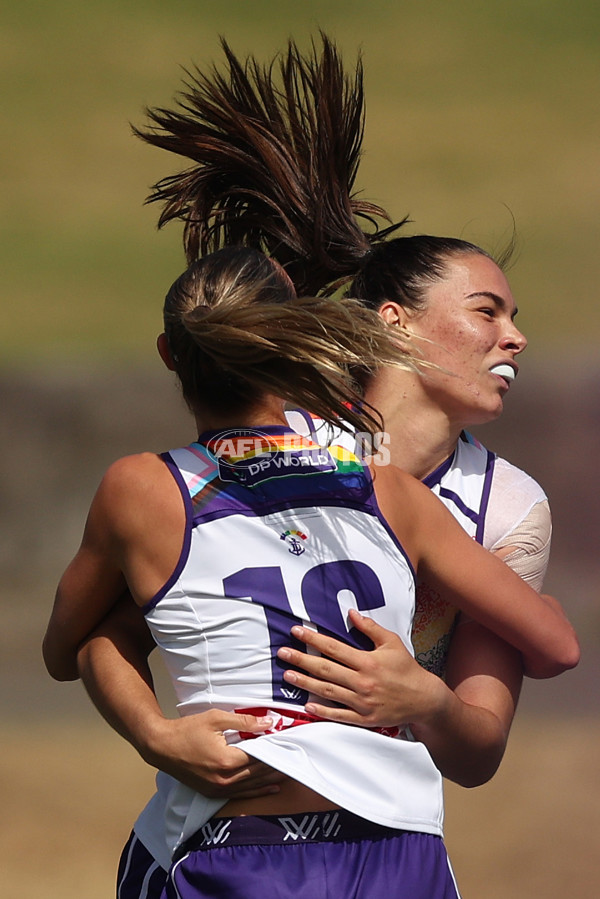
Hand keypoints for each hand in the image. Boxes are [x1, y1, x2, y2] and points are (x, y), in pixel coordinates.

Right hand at [144, 709, 285, 797]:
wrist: (161, 747)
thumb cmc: (187, 729)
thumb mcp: (215, 718)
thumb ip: (245, 721)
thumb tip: (270, 723)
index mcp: (227, 761)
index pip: (260, 757)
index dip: (276, 749)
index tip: (291, 742)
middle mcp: (225, 780)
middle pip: (259, 774)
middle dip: (278, 765)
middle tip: (295, 757)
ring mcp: (219, 789)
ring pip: (253, 787)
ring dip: (271, 779)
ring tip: (289, 772)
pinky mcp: (213, 793)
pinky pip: (241, 794)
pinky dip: (257, 790)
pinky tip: (270, 787)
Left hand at [276, 610, 445, 728]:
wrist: (424, 699)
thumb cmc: (406, 668)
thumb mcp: (392, 642)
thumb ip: (370, 628)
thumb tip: (351, 613)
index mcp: (367, 661)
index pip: (333, 647)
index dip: (313, 639)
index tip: (296, 632)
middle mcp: (362, 682)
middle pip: (325, 669)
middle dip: (301, 660)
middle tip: (281, 654)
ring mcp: (362, 702)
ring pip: (327, 692)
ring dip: (305, 684)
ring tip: (287, 676)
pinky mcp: (364, 718)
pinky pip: (339, 716)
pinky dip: (322, 712)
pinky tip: (306, 706)